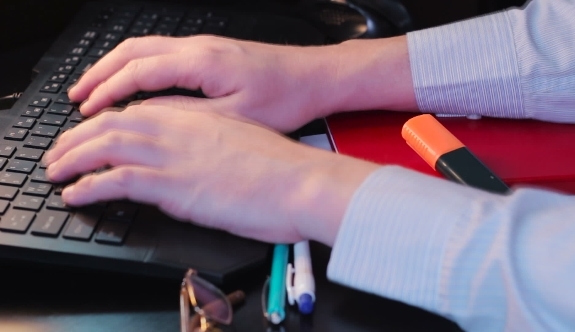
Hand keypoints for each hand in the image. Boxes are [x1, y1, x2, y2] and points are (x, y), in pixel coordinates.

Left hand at [43, 104, 378, 244]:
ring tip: (56, 171)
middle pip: (113, 123)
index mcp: (197, 118)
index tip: (91, 133)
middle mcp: (180, 129)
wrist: (303, 180)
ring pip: (105, 145)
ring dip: (72, 157)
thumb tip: (192, 160)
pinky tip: (75, 194)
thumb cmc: (283, 167)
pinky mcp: (174, 184)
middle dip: (78, 137)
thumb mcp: (242, 144)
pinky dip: (88, 185)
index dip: (106, 121)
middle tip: (60, 151)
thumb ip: (210, 147)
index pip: (138, 112)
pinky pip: (115, 179)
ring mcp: (175, 154)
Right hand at [68, 35, 416, 131]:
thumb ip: (192, 117)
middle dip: (100, 73)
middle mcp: (200, 47)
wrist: (316, 78)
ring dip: (115, 66)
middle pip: (133, 51)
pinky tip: (134, 82)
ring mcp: (205, 46)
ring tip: (96, 89)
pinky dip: (137, 65)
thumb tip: (152, 117)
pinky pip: (162, 51)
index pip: (139, 71)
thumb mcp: (238, 117)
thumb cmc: (288, 97)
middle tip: (77, 97)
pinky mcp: (212, 52)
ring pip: (146, 47)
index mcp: (203, 62)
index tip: (88, 111)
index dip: (108, 92)